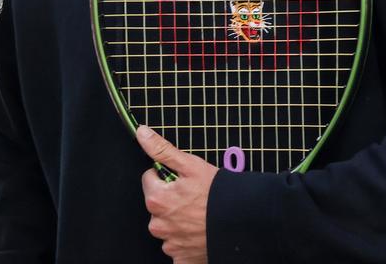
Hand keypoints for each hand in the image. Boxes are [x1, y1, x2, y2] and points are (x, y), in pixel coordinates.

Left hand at [137, 125, 217, 262]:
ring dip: (177, 220)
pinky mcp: (180, 258)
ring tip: (198, 215)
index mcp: (156, 199)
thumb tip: (142, 133)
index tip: (181, 180)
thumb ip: (162, 150)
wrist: (242, 220)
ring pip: (166, 226)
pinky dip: (184, 242)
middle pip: (157, 204)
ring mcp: (169, 243)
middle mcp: (158, 224)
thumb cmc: (217, 193)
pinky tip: (197, 234)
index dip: (165, 176)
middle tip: (193, 198)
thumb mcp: (190, 165)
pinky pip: (176, 248)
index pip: (149, 180)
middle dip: (171, 199)